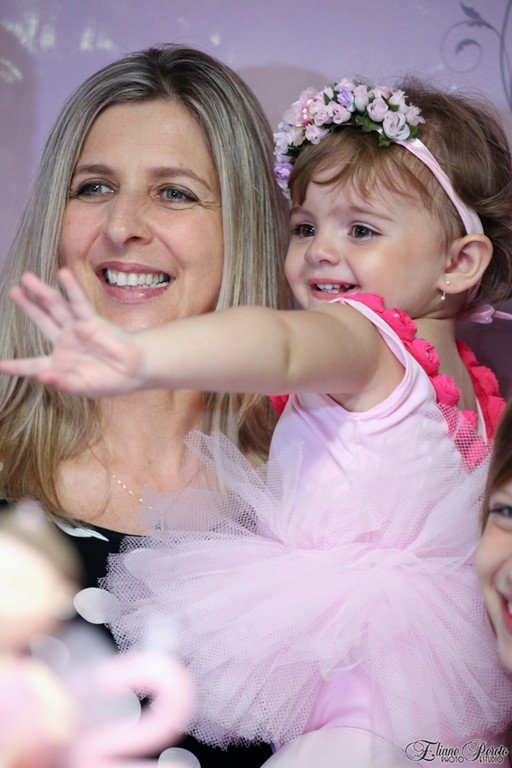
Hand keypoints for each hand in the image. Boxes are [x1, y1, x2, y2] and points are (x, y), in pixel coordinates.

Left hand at [0, 269, 144, 396]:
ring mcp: (78, 329)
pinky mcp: (92, 321)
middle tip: (13, 291)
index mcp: (60, 362)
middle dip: (28, 306)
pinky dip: (71, 289)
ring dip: (42, 292)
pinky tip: (63, 274)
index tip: (0, 366)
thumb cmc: (110, 381)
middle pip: (42, 320)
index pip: (33, 364)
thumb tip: (43, 377)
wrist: (135, 372)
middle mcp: (66, 341)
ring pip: (56, 307)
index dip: (17, 366)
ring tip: (26, 278)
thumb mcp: (83, 387)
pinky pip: (79, 303)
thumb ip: (63, 383)